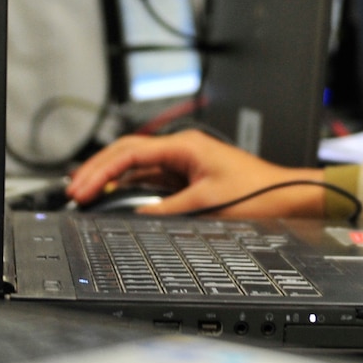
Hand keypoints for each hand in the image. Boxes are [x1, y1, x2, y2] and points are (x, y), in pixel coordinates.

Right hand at [65, 130, 326, 217]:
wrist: (287, 198)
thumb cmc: (257, 193)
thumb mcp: (208, 203)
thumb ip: (168, 210)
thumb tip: (137, 215)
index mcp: (184, 146)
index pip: (130, 152)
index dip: (102, 171)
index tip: (82, 188)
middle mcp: (181, 151)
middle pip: (128, 155)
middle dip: (98, 171)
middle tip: (75, 191)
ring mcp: (183, 165)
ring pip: (136, 168)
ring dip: (111, 180)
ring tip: (86, 195)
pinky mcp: (187, 180)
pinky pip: (150, 181)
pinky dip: (129, 189)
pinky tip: (113, 199)